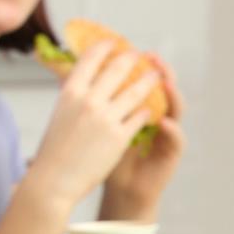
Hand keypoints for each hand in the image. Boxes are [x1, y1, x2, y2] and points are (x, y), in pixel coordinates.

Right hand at [31, 40, 162, 205]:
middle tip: (140, 55)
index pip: (89, 60)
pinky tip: (151, 108)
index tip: (113, 42)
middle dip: (132, 59)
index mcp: (70, 94)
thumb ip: (72, 96)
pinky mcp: (120, 136)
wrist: (54, 181)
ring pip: (136, 91)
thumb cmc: (53, 150)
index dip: (104, 47)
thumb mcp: (59, 115)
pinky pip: (140, 116)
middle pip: (117, 69)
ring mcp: (105, 118)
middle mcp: (88, 101)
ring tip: (156, 75)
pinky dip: (146, 111)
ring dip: (149, 80)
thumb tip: (76, 78)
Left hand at [102, 53, 185, 218]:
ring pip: (176, 108)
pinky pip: (176, 140)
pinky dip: (171, 129)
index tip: (125, 45)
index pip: (141, 78)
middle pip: (162, 87)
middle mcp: (157, 114)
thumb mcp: (93, 123)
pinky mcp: (170, 153)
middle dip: (157, 69)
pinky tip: (163, 121)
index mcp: (138, 106)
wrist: (119, 188)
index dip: (135, 63)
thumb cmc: (103, 155)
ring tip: (164, 81)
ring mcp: (167, 133)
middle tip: (150, 56)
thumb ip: (87, 97)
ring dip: (171, 94)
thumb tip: (58, 68)